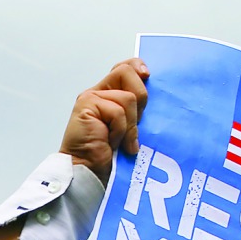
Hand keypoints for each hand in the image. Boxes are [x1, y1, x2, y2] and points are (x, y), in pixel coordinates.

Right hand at [59, 58, 149, 185]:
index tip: (147, 76)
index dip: (137, 67)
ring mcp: (91, 98)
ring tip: (120, 141)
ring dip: (130, 125)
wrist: (87, 171)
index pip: (124, 67)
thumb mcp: (129, 127)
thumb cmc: (106, 155)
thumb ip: (135, 109)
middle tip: (134, 123)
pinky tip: (111, 143)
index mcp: (107, 95)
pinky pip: (118, 112)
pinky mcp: (86, 105)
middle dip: (140, 99)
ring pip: (128, 97)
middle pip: (127, 72)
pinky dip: (120, 131)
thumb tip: (153, 96)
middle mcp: (98, 93)